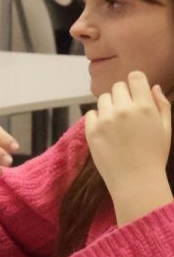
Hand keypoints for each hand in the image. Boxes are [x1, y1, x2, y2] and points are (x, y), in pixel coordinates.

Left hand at [86, 71, 172, 225]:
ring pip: (103, 99)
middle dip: (123, 95)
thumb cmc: (154, 155)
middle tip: (127, 112)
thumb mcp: (166, 128)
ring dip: (110, 106)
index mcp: (144, 107)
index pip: (135, 77)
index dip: (135, 82)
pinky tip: (106, 131)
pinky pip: (90, 113)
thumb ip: (161, 105)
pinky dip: (97, 119)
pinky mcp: (91, 130)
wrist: (135, 180)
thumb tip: (153, 87)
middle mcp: (123, 110)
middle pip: (118, 87)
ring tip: (117, 123)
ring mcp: (105, 120)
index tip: (136, 92)